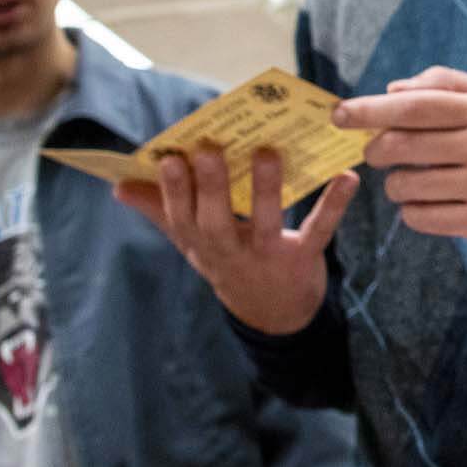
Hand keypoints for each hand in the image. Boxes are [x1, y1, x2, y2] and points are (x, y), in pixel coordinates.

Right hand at [116, 148, 356, 334]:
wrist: (274, 315)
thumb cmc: (229, 261)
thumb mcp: (192, 243)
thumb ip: (160, 212)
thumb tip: (119, 186)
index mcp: (201, 244)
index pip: (180, 218)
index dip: (172, 191)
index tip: (168, 158)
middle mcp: (230, 252)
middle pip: (217, 222)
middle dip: (211, 187)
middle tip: (207, 150)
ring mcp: (267, 257)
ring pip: (265, 224)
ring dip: (266, 188)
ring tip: (267, 152)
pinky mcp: (303, 259)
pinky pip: (318, 231)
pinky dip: (333, 205)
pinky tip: (347, 178)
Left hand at [336, 66, 466, 247]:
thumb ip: (444, 84)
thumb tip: (391, 90)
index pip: (415, 106)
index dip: (370, 109)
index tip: (339, 113)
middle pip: (401, 146)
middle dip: (375, 150)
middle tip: (376, 152)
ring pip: (406, 185)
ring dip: (395, 184)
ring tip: (410, 180)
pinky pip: (422, 218)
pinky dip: (412, 211)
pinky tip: (427, 203)